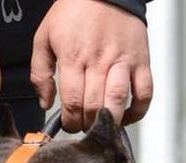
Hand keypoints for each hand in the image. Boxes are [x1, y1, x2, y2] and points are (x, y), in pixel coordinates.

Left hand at [31, 0, 152, 130]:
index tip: (68, 125)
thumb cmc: (73, 13)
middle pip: (94, 107)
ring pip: (118, 100)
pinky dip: (138, 110)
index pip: (73, 102)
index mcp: (74, 58)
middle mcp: (99, 61)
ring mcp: (123, 61)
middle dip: (86, 125)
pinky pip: (145, 92)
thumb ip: (40, 74)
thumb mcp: (44, 38)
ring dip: (108, 121)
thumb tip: (45, 103)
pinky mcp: (141, 60)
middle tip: (83, 126)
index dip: (70, 122)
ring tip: (101, 126)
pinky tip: (125, 116)